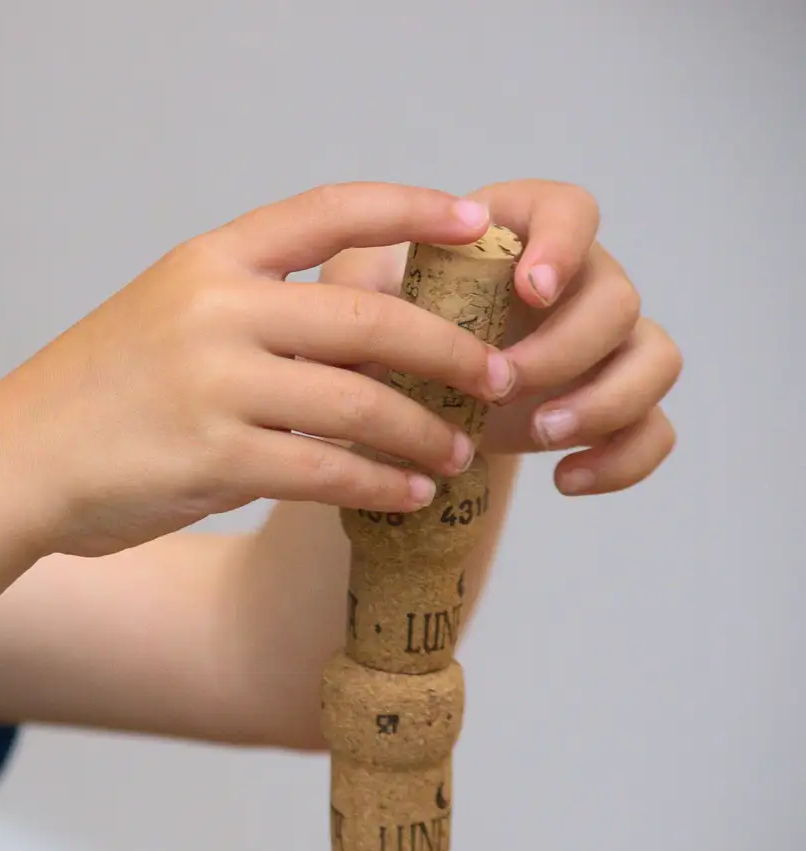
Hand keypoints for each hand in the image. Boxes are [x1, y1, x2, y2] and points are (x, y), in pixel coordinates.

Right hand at [0, 182, 514, 557]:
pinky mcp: (213, 459)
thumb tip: (366, 335)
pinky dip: (380, 484)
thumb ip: (254, 312)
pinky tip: (407, 496)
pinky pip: (328, 471)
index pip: (330, 211)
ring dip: (424, 432)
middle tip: (495, 376)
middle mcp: (216, 309)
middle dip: (451, 350)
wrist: (15, 462)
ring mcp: (214, 383)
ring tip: (456, 454)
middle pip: (370, 318)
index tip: (475, 223)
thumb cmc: (96, 395)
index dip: (413, 211)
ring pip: (361, 403)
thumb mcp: (165, 316)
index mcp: (208, 261)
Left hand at [319, 179, 680, 496]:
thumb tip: (357, 293)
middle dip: (564, 348)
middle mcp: (578, 280)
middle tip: (503, 385)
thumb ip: (359, 282)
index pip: (572, 210)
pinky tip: (565, 479)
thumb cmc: (379, 323)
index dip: (564, 243)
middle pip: (617, 296)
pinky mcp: (608, 405)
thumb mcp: (355, 296)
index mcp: (519, 235)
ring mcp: (603, 345)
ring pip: (656, 357)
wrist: (393, 387)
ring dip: (607, 400)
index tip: (529, 289)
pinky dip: (623, 459)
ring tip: (540, 433)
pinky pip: (655, 429)